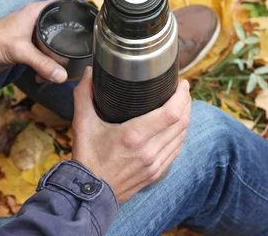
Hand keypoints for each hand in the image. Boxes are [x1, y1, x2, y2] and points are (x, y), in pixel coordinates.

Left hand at [0, 0, 76, 82]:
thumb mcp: (20, 51)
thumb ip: (42, 63)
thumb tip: (63, 76)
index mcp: (37, 11)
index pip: (66, 2)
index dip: (80, 8)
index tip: (91, 21)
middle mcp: (37, 19)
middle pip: (63, 26)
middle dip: (69, 43)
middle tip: (74, 56)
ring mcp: (33, 33)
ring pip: (55, 44)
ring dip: (56, 60)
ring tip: (55, 72)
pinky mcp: (29, 47)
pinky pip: (45, 55)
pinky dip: (46, 66)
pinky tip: (42, 76)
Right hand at [72, 67, 191, 202]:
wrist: (89, 194)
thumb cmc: (87, 158)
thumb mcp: (82, 124)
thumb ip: (84, 95)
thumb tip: (89, 73)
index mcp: (134, 136)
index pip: (171, 113)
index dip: (181, 96)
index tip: (181, 84)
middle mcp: (149, 151)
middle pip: (181, 122)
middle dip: (186, 103)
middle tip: (182, 90)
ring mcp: (155, 164)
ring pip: (181, 136)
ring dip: (185, 118)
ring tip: (181, 104)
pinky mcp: (156, 173)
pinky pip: (176, 150)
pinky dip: (180, 135)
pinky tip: (175, 127)